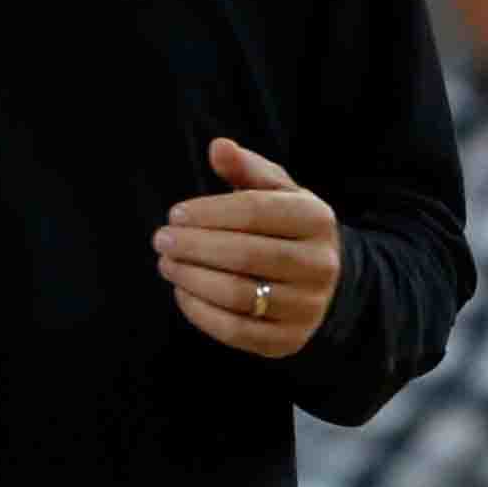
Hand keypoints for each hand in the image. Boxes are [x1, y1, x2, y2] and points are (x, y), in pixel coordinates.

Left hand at [157, 139, 339, 358]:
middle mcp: (319, 264)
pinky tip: (182, 292)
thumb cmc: (287, 228)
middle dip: (194, 246)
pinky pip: (235, 330)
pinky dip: (200, 312)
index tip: (174, 214)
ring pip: (238, 294)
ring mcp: (306, 306)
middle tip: (162, 240)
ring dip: (192, 278)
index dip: (209, 212)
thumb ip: (247, 169)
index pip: (256, 211)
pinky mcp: (288, 340)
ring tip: (166, 264)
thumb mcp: (277, 192)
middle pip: (245, 254)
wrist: (325, 283)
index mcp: (317, 219)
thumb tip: (218, 147)